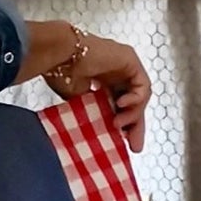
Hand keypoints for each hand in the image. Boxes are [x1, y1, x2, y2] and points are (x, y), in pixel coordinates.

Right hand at [64, 35, 151, 151]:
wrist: (58, 55)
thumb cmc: (60, 74)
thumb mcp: (79, 103)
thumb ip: (95, 114)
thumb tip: (103, 132)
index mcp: (103, 80)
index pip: (120, 104)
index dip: (123, 124)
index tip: (123, 143)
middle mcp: (116, 71)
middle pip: (134, 101)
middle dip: (134, 124)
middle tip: (134, 145)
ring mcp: (125, 65)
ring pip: (140, 95)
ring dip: (132, 114)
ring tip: (118, 125)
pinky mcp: (130, 59)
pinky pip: (142, 84)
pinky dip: (135, 99)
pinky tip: (122, 105)